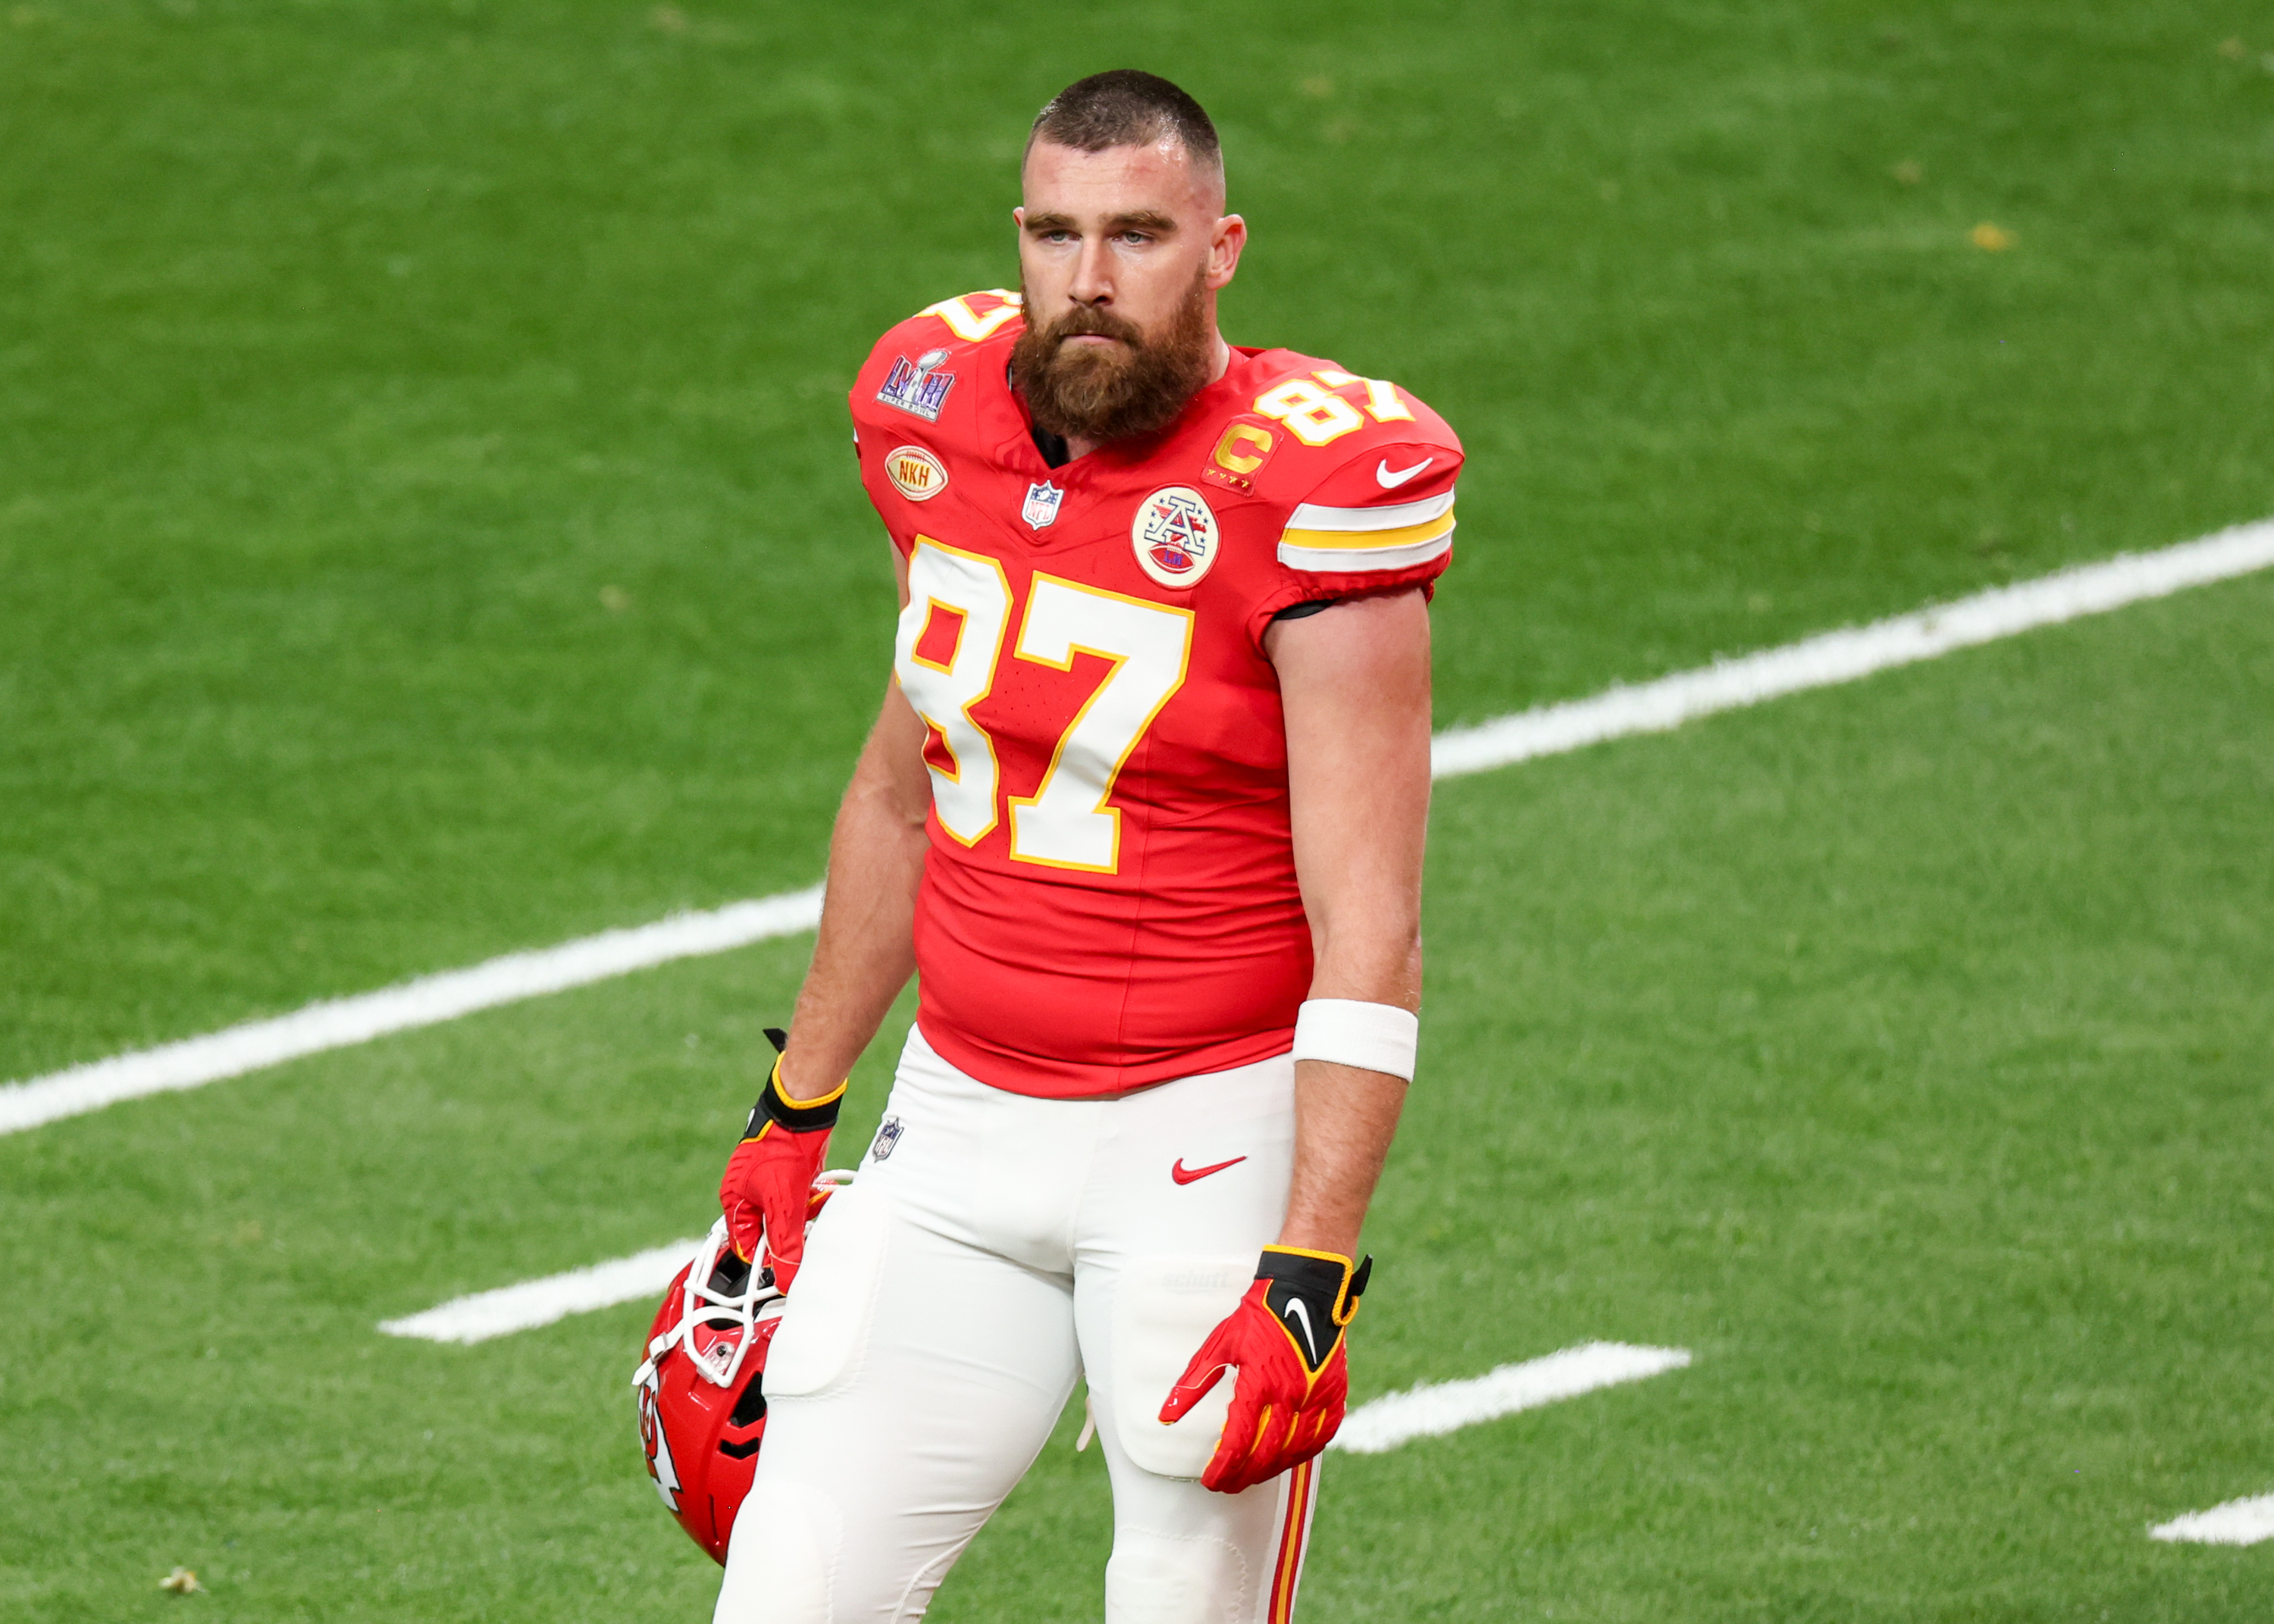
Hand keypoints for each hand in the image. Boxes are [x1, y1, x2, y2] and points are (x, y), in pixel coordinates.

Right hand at [717, 1028, 844, 1291]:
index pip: (745, 1247)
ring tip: (816, 1210)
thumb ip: (785, 1244)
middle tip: (808, 1241)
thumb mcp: (783, 1204)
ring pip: (788, 1216)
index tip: (788, 1272)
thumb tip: (786, 1279)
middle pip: (769, 1233)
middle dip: (791, 1237)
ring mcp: (769, 1183)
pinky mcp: (788, 1173)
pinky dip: (812, 1202)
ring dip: (804, 1217)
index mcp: (735, 1201)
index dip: (766, 1262)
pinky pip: (800, 1199)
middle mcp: (748, 1193)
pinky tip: (823, 1195)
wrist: (803, 1109)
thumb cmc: (782, 1150)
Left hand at [1158, 1246, 1370, 1493]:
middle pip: (1265, 1453)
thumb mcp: (1219, 1345)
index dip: (1223, 1468)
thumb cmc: (1259, 1316)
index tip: (1211, 1480)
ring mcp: (1317, 1396)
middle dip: (1243, 1476)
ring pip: (1294, 1451)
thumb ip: (1192, 1384)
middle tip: (1228, 1484)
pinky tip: (1287, 1457)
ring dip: (1271, 1469)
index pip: (1238, 1441)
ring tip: (1252, 1475)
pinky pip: (1322, 1437)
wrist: (1304, 1290)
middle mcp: (1291, 1394)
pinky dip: (1303, 1453)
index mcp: (1259, 1382)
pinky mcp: (1335, 1394)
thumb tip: (1165, 1417)